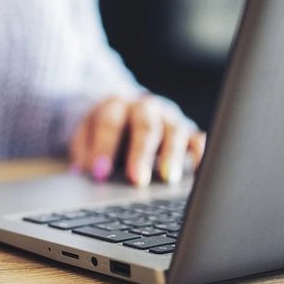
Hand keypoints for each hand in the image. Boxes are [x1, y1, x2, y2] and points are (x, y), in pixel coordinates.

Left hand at [69, 94, 205, 186]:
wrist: (126, 110)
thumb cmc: (106, 128)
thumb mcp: (87, 133)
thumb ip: (83, 150)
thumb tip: (81, 172)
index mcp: (117, 104)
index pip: (110, 122)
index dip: (104, 147)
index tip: (99, 172)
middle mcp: (146, 107)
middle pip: (146, 125)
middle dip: (141, 153)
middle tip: (137, 178)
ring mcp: (170, 118)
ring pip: (175, 131)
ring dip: (172, 155)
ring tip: (168, 178)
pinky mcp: (188, 132)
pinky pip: (199, 140)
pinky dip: (201, 154)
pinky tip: (198, 171)